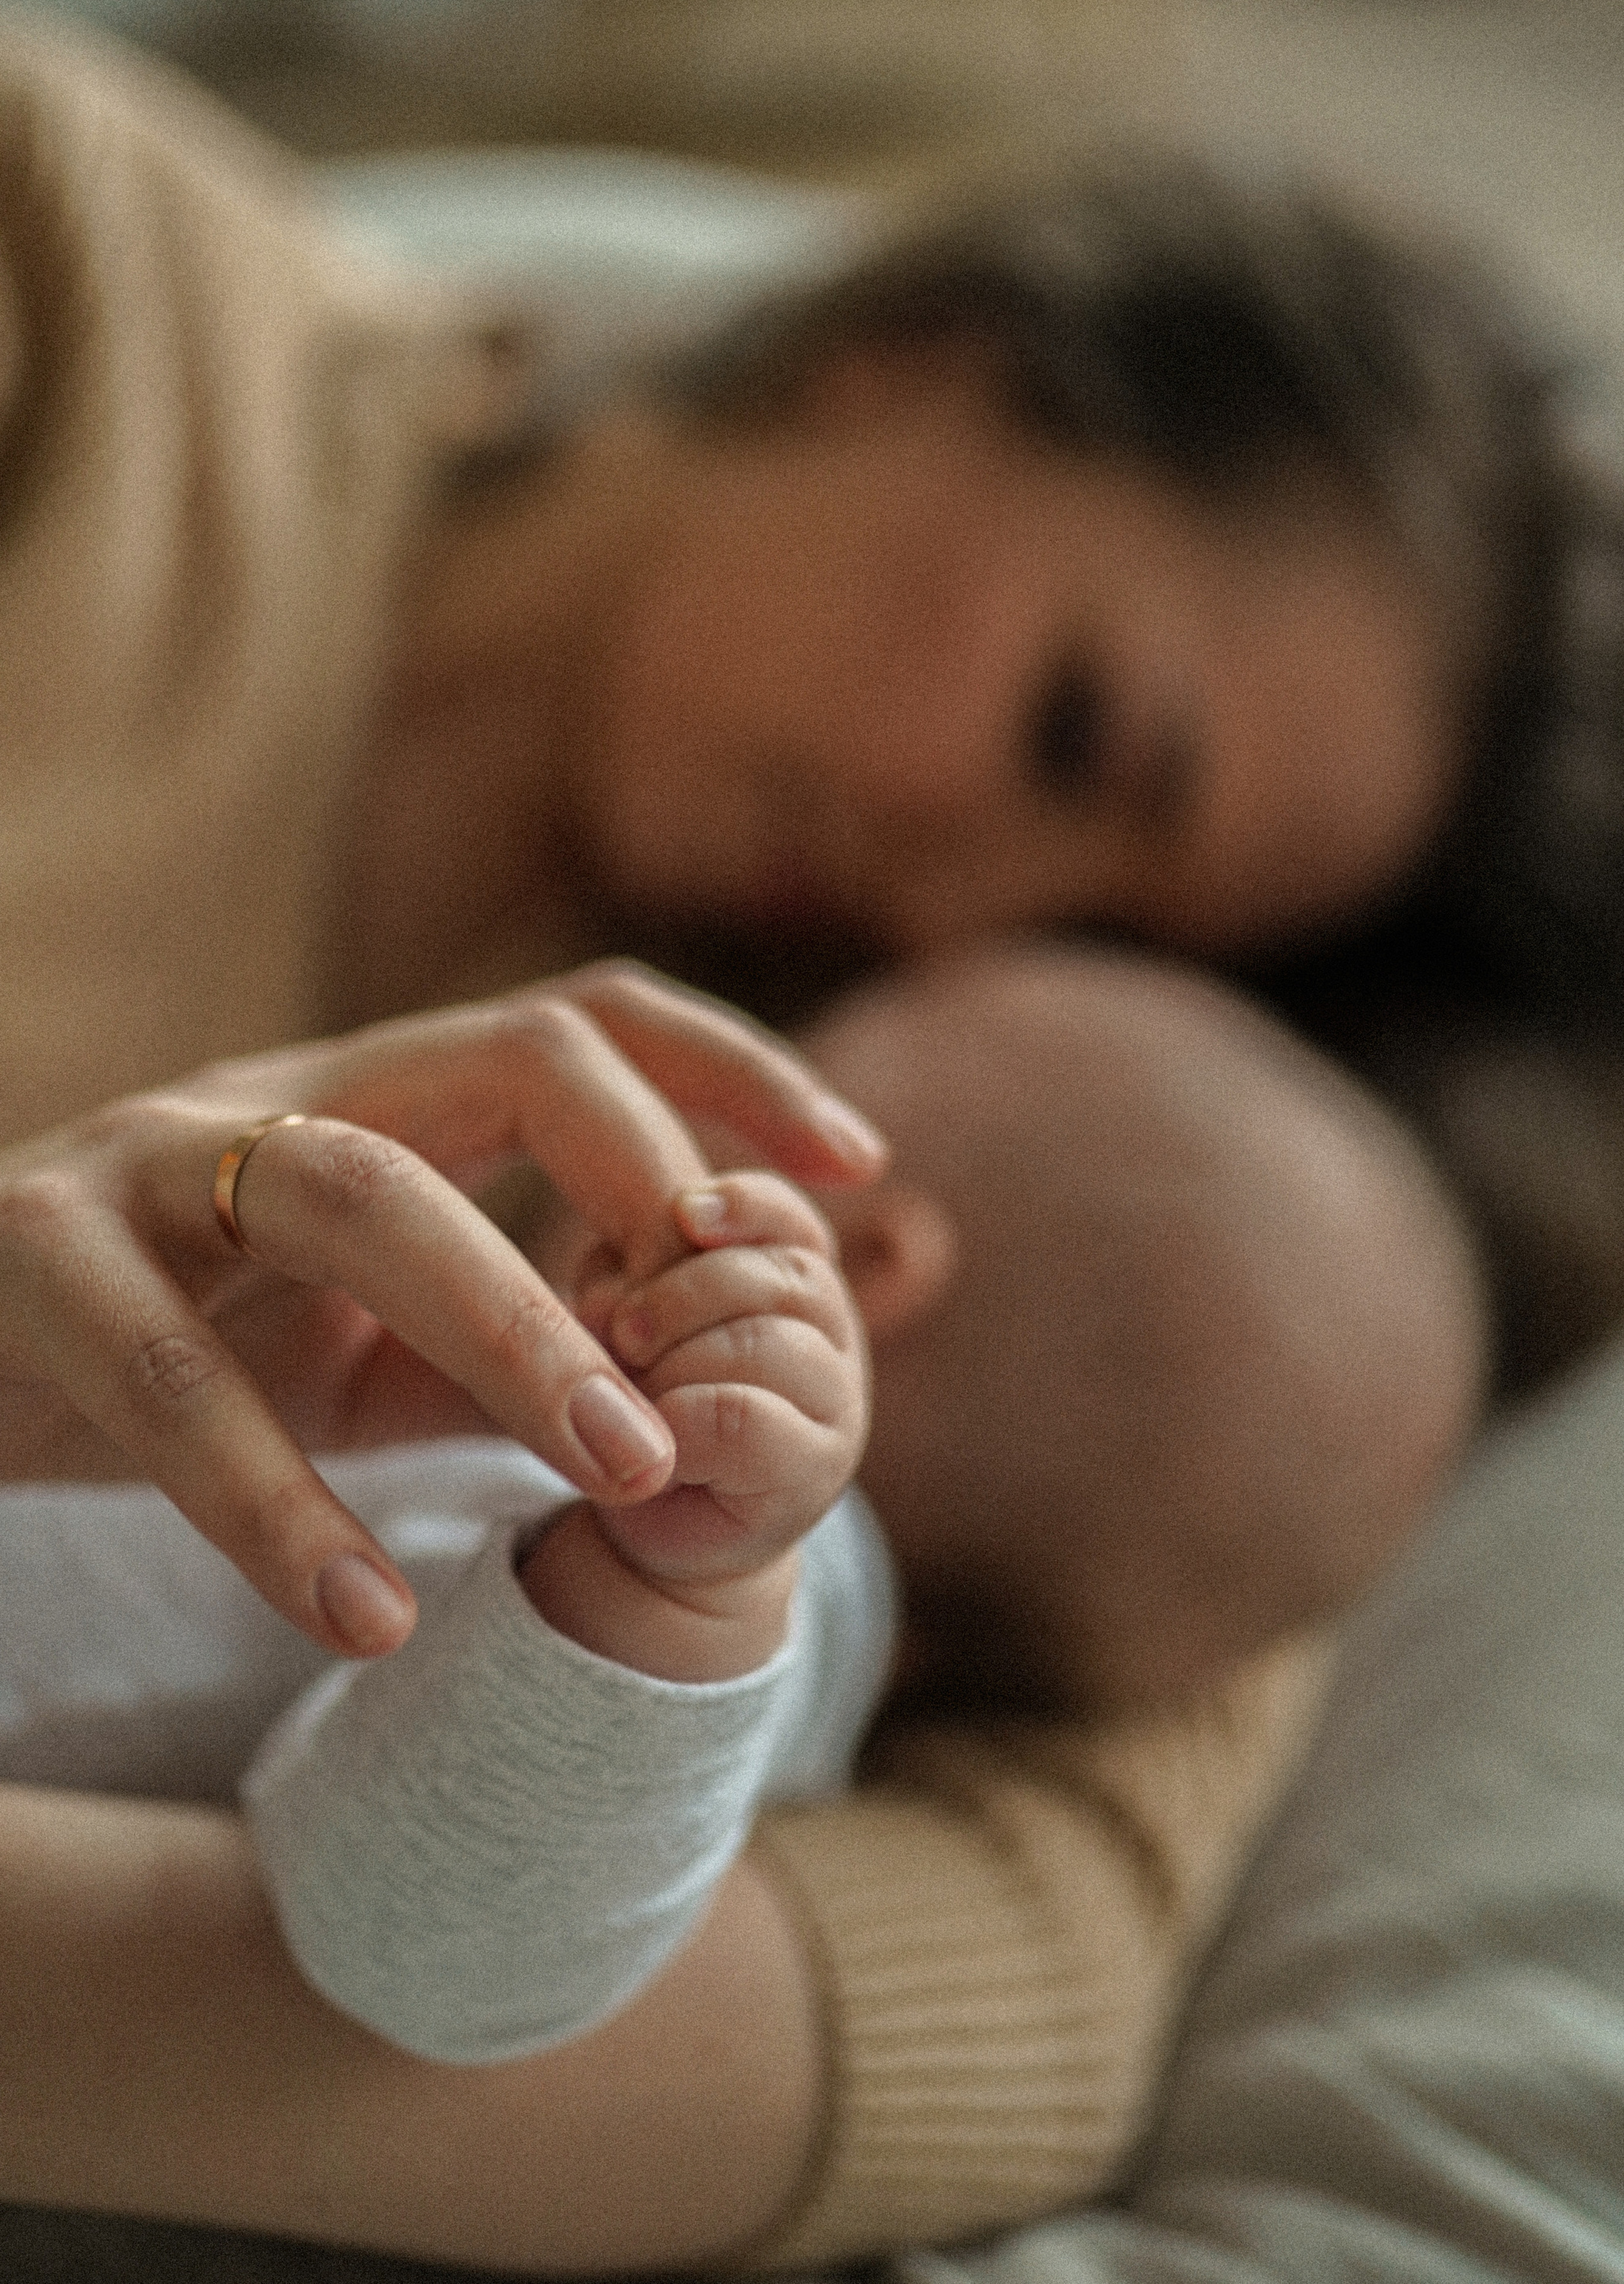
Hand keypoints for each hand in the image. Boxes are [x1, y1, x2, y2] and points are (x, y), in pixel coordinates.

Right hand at [0, 963, 884, 1656]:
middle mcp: (275, 1098)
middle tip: (722, 1374)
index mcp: (372, 1104)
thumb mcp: (371, 1357)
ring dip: (510, 1332)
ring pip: (355, 1190)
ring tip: (618, 1478)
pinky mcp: (27, 1266)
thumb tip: (712, 1407)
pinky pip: (171, 1378)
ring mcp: (145, 1165)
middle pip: (500, 1065)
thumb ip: (524, 1362)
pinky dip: (276, 1506)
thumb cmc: (177, 1355)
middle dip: (639, 1201)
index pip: (576, 1022)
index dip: (727, 1062)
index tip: (862, 1157)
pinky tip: (364, 1616)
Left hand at [520, 1172, 868, 1681]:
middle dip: (684, 1295)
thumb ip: (626, 1278)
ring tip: (633, 1395)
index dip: (743, 1207)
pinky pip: (745, 1418)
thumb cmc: (638, 1405)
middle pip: (779, 1274)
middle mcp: (833, 1333)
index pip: (787, 1218)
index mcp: (792, 1277)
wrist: (659, 1530)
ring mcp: (837, 1402)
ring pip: (765, 1343)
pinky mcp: (816, 1470)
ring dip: (678, 1363)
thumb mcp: (624, 1319)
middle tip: (622, 1335)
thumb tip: (609, 1297)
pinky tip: (656, 1444)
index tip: (686, 1214)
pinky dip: (682, 1422)